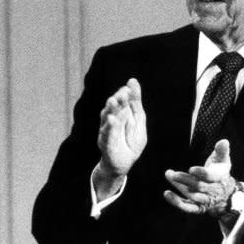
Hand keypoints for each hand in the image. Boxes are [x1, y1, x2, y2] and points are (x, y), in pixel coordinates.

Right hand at [94, 78, 146, 196]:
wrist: (123, 164)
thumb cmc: (131, 142)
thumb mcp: (138, 121)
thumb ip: (136, 102)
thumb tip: (132, 80)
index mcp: (120, 113)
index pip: (123, 100)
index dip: (126, 93)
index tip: (129, 86)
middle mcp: (111, 120)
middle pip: (114, 107)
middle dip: (118, 99)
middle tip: (123, 92)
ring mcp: (107, 131)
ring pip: (107, 117)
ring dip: (110, 109)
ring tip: (113, 100)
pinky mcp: (106, 143)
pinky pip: (107, 134)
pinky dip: (109, 127)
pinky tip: (112, 119)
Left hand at [164, 139, 235, 215]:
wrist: (226, 195)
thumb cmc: (220, 173)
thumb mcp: (223, 161)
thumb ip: (222, 151)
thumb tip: (224, 141)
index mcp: (220, 179)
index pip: (211, 177)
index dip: (201, 174)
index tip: (191, 169)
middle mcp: (213, 191)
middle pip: (199, 186)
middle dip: (185, 180)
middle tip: (171, 173)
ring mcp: (205, 200)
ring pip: (192, 196)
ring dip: (180, 187)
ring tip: (169, 175)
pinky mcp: (198, 207)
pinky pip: (187, 207)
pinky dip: (177, 202)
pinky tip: (167, 193)